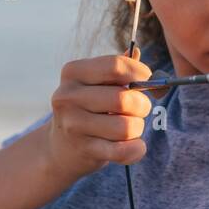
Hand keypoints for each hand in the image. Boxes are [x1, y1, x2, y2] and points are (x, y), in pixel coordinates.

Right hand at [45, 51, 154, 183]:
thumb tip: (142, 58)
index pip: (115, 66)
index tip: (147, 78)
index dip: (139, 72)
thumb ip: (122, 69)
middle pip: (123, 99)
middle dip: (142, 104)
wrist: (61, 147)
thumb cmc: (89, 107)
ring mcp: (73, 124)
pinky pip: (123, 150)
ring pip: (126, 127)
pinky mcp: (83, 149)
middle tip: (140, 108)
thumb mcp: (97, 83)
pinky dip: (136, 149)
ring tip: (130, 127)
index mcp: (73, 72)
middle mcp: (68, 96)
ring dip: (137, 127)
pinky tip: (135, 145)